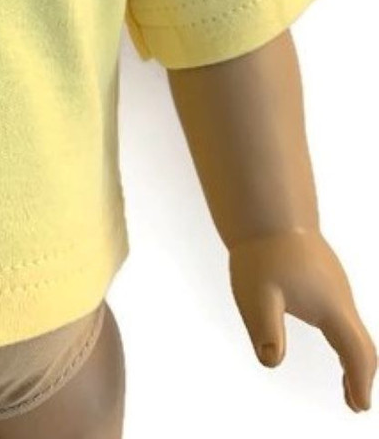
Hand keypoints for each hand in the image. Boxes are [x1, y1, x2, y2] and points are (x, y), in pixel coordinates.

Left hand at [229, 227, 375, 411]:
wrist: (267, 213)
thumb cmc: (261, 254)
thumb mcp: (256, 296)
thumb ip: (266, 329)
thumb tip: (271, 360)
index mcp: (331, 307)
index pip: (355, 352)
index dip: (359, 382)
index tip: (360, 406)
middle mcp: (340, 298)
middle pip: (363, 345)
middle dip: (362, 376)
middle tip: (355, 405)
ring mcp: (336, 287)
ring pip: (355, 330)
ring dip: (356, 360)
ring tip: (348, 389)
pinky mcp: (327, 279)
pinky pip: (345, 317)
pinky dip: (347, 341)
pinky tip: (334, 343)